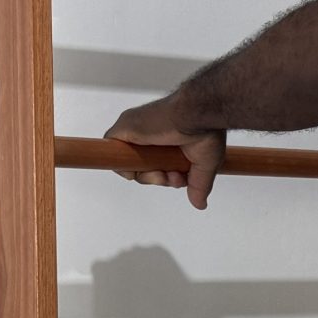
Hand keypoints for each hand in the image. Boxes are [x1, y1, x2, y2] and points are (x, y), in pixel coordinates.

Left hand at [106, 97, 225, 209]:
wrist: (196, 115)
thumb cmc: (204, 129)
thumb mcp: (205, 164)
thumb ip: (198, 185)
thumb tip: (200, 203)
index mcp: (167, 139)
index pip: (156, 165)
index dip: (165, 177)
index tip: (178, 178)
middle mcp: (150, 135)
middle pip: (143, 168)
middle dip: (159, 179)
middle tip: (173, 177)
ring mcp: (136, 133)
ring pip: (131, 165)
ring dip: (147, 177)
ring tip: (165, 173)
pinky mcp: (123, 130)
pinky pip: (112, 155)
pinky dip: (124, 167)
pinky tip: (142, 167)